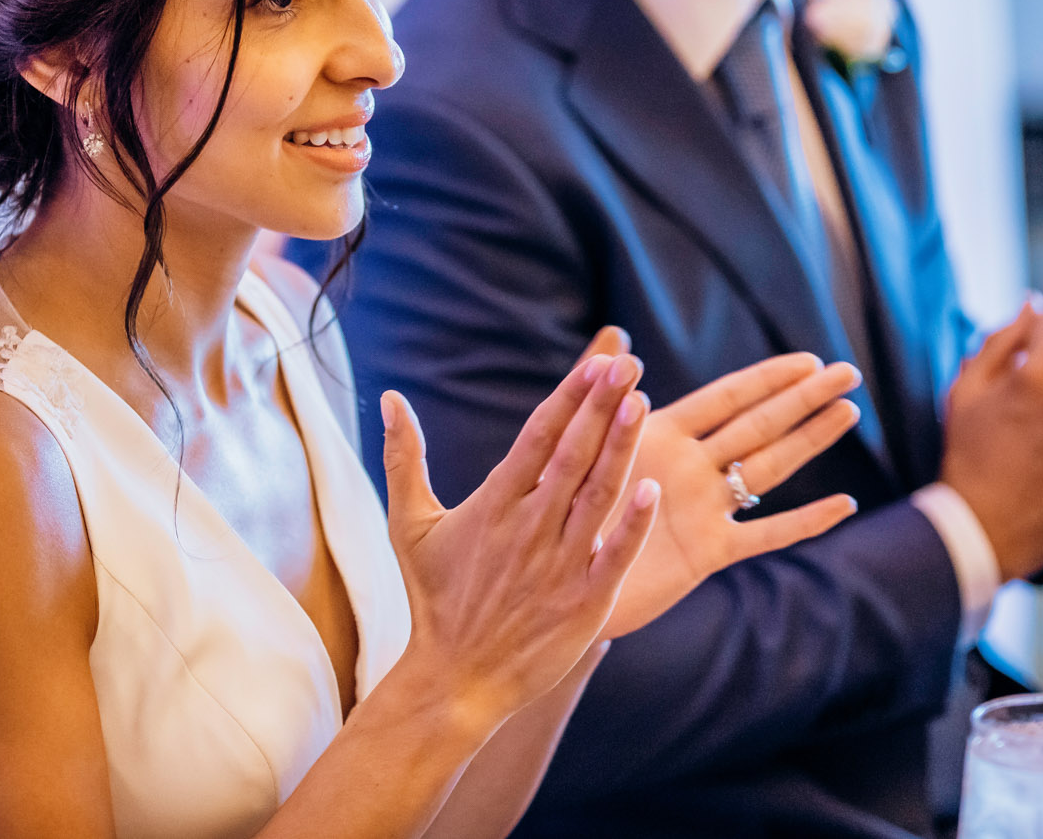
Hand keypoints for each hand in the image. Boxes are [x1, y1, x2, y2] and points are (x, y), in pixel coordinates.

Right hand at [378, 353, 661, 739]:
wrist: (454, 680)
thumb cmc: (434, 599)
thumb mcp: (410, 525)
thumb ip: (404, 458)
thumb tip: (389, 397)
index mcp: (495, 504)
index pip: (540, 436)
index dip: (571, 396)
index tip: (598, 361)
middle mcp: (529, 527)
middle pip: (573, 455)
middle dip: (601, 405)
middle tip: (629, 362)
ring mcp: (558, 564)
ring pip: (598, 494)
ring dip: (621, 447)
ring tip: (641, 402)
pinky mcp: (584, 602)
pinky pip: (614, 555)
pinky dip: (633, 524)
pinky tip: (653, 489)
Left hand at [589, 336, 860, 637]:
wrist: (554, 577)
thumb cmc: (563, 506)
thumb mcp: (579, 445)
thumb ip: (598, 393)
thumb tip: (617, 340)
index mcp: (663, 436)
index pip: (727, 398)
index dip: (768, 378)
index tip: (809, 358)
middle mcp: (692, 468)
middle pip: (759, 425)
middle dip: (803, 398)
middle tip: (849, 372)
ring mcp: (705, 509)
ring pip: (769, 468)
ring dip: (809, 441)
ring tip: (848, 412)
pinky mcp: (707, 551)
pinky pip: (764, 535)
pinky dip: (804, 521)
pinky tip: (841, 505)